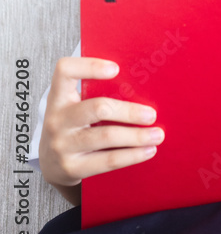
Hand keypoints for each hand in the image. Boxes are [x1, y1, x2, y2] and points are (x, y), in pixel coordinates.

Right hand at [39, 57, 164, 195]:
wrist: (50, 164)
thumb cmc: (72, 125)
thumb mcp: (74, 105)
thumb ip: (95, 91)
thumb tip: (142, 81)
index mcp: (58, 96)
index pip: (65, 70)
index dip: (90, 66)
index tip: (116, 68)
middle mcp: (56, 119)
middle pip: (97, 108)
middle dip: (129, 111)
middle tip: (152, 114)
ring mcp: (62, 145)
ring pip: (106, 136)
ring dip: (136, 136)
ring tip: (157, 135)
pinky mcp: (72, 167)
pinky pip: (107, 160)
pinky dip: (131, 155)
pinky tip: (148, 151)